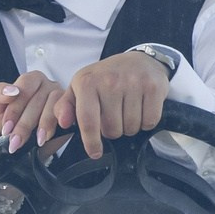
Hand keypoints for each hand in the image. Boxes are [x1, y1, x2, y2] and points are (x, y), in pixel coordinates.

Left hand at [0, 71, 65, 154]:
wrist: (19, 144)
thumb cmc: (8, 124)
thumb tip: (11, 91)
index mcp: (30, 80)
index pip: (25, 84)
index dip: (15, 107)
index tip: (6, 127)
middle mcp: (48, 85)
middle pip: (38, 97)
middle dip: (24, 122)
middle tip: (15, 140)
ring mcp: (62, 97)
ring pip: (53, 103)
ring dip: (42, 124)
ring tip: (33, 140)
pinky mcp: (71, 111)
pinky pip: (67, 113)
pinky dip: (54, 126)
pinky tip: (46, 137)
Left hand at [36, 51, 171, 161]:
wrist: (138, 60)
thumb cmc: (105, 78)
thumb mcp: (79, 88)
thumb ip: (64, 107)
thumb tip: (62, 123)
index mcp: (87, 82)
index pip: (87, 121)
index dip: (91, 142)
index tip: (95, 153)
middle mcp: (109, 81)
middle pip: (112, 129)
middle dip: (112, 130)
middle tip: (113, 116)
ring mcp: (133, 83)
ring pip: (130, 128)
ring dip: (129, 127)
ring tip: (126, 111)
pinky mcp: (153, 87)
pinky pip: (149, 121)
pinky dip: (146, 122)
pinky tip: (141, 109)